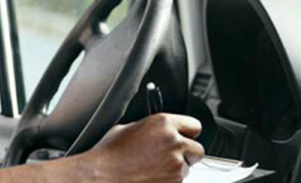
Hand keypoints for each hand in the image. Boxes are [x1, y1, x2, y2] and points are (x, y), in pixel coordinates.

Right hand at [74, 113, 204, 182]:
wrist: (103, 176)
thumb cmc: (109, 155)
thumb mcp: (126, 129)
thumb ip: (148, 128)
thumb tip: (154, 131)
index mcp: (162, 123)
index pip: (194, 125)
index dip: (187, 133)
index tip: (183, 137)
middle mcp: (173, 141)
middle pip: (197, 149)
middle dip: (186, 153)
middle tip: (169, 156)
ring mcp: (176, 164)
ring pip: (188, 167)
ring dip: (176, 169)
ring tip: (153, 168)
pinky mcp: (174, 182)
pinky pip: (179, 181)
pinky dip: (169, 180)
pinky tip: (151, 176)